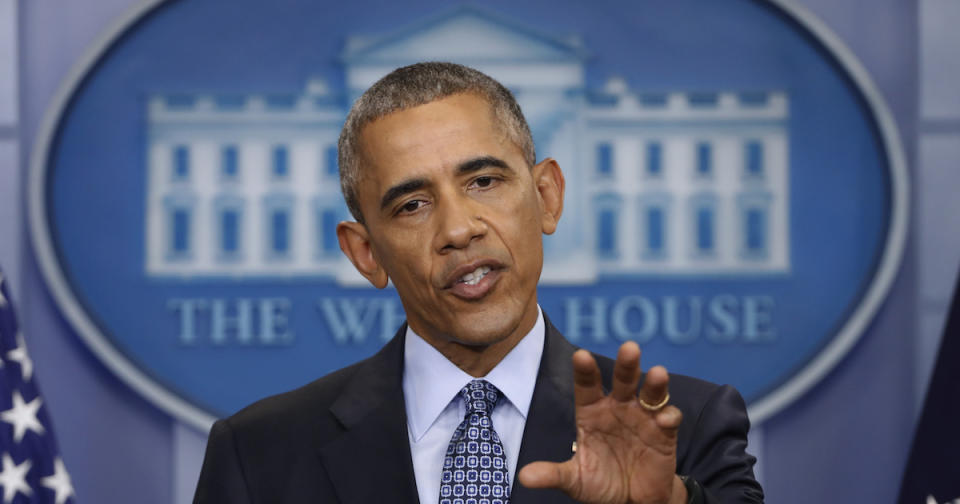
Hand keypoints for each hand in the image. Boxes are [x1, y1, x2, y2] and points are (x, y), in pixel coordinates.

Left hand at [517, 342, 686, 503]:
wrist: (630, 502)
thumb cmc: (600, 482)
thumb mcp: (574, 479)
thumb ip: (553, 474)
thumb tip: (524, 477)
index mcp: (592, 412)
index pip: (587, 385)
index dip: (585, 371)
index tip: (581, 356)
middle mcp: (618, 408)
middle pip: (623, 380)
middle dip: (627, 364)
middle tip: (630, 348)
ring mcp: (643, 418)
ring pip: (650, 394)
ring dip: (655, 384)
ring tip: (658, 374)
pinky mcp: (664, 434)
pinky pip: (669, 419)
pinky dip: (668, 416)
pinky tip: (664, 418)